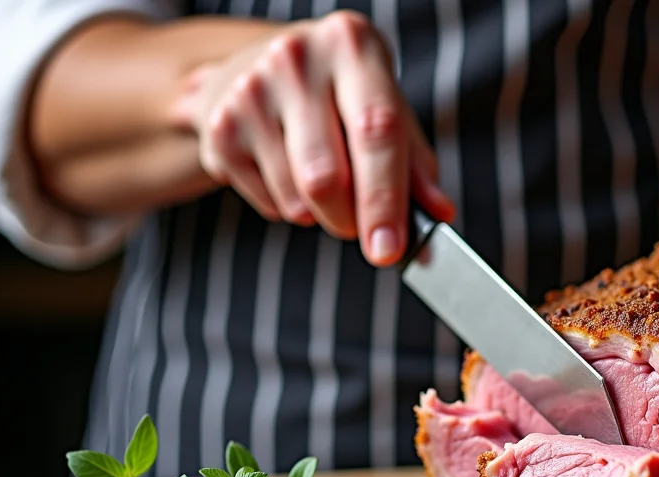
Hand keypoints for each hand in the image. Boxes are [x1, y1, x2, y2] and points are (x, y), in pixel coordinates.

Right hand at [173, 10, 454, 265]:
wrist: (256, 67)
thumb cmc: (339, 94)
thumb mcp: (386, 108)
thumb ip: (416, 164)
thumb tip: (438, 214)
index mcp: (351, 45)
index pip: (376, 130)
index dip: (384, 198)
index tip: (389, 248)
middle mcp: (296, 59)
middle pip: (326, 177)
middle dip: (350, 220)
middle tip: (360, 226)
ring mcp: (249, 91)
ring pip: (296, 199)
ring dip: (320, 215)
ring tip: (323, 182)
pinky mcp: (220, 128)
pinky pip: (268, 204)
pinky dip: (289, 209)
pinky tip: (288, 172)